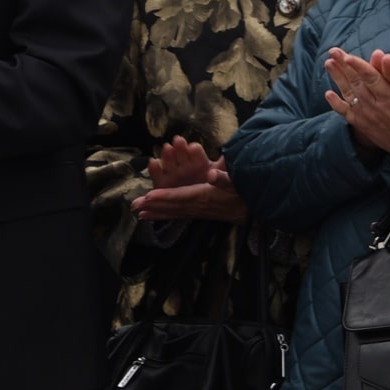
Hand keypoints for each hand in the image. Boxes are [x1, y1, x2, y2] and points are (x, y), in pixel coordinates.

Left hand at [134, 135, 248, 223]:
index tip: (149, 196)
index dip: (165, 196)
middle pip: (173, 206)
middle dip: (154, 206)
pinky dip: (166, 215)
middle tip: (135, 207)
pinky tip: (155, 216)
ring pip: (174, 212)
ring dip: (157, 213)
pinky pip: (180, 215)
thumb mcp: (236, 180)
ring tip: (139, 214)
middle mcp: (199, 206)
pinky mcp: (200, 213)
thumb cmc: (244, 189)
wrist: (253, 208)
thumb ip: (223, 177)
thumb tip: (210, 174)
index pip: (181, 196)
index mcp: (205, 196)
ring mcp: (199, 212)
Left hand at [324, 48, 389, 163]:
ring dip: (337, 78)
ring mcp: (367, 117)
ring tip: (328, 63)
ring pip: (349, 94)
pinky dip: (336, 104)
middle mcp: (376, 108)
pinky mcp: (363, 125)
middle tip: (333, 50)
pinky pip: (347, 113)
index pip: (372, 79)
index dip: (359, 67)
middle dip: (344, 66)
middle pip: (356, 83)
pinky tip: (328, 93)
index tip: (348, 56)